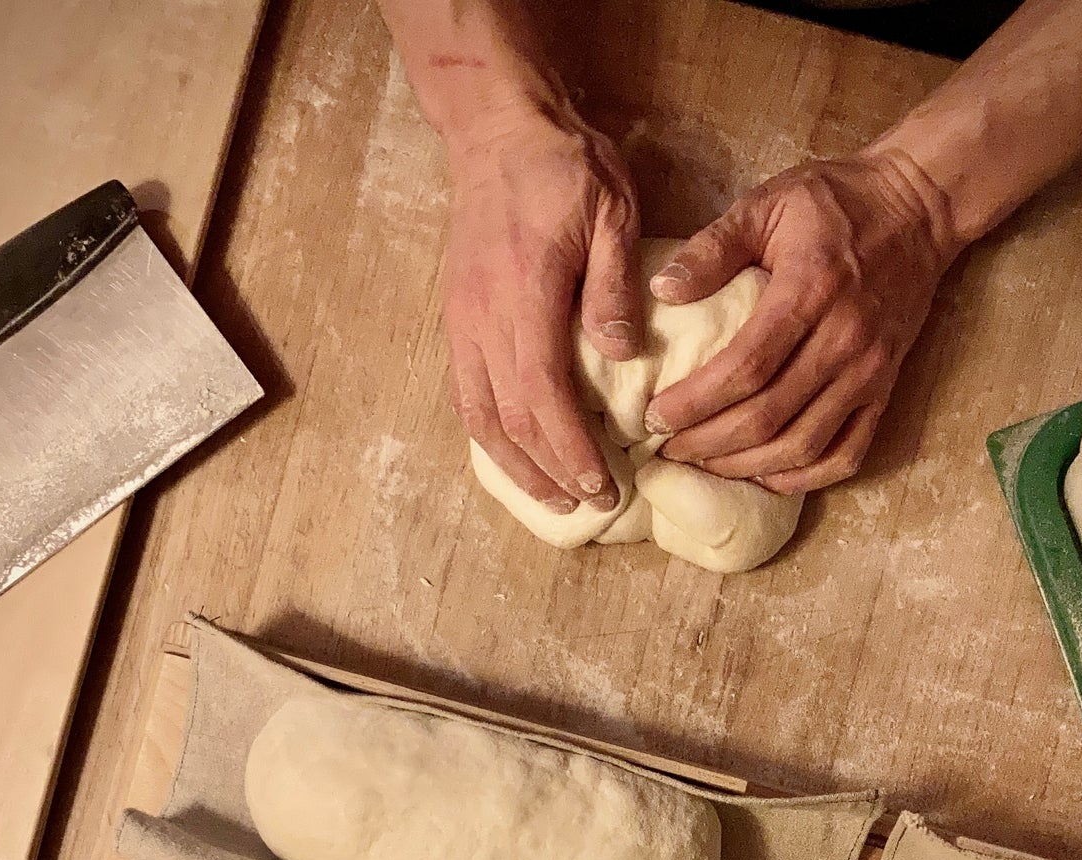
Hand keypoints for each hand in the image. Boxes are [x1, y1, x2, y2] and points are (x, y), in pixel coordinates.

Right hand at [445, 104, 641, 511]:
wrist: (496, 131)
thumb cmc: (563, 168)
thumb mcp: (611, 213)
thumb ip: (614, 286)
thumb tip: (624, 355)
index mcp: (525, 295)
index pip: (543, 395)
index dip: (570, 449)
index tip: (602, 484)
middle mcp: (483, 319)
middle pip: (509, 421)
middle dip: (550, 472)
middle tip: (590, 505)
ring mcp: (463, 323)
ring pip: (480, 418)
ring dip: (516, 467)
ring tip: (553, 499)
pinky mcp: (457, 322)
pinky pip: (467, 396)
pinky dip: (492, 437)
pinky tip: (518, 459)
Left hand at [644, 150, 959, 493]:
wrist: (918, 207)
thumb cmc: (835, 203)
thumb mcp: (767, 205)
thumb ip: (712, 248)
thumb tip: (661, 292)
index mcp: (810, 291)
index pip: (745, 367)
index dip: (695, 403)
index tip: (656, 416)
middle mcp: (844, 340)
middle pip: (768, 417)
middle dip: (708, 443)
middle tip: (667, 449)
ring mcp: (869, 371)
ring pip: (803, 444)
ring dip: (746, 466)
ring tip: (703, 464)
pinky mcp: (885, 389)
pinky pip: (846, 452)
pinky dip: (804, 477)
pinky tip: (764, 477)